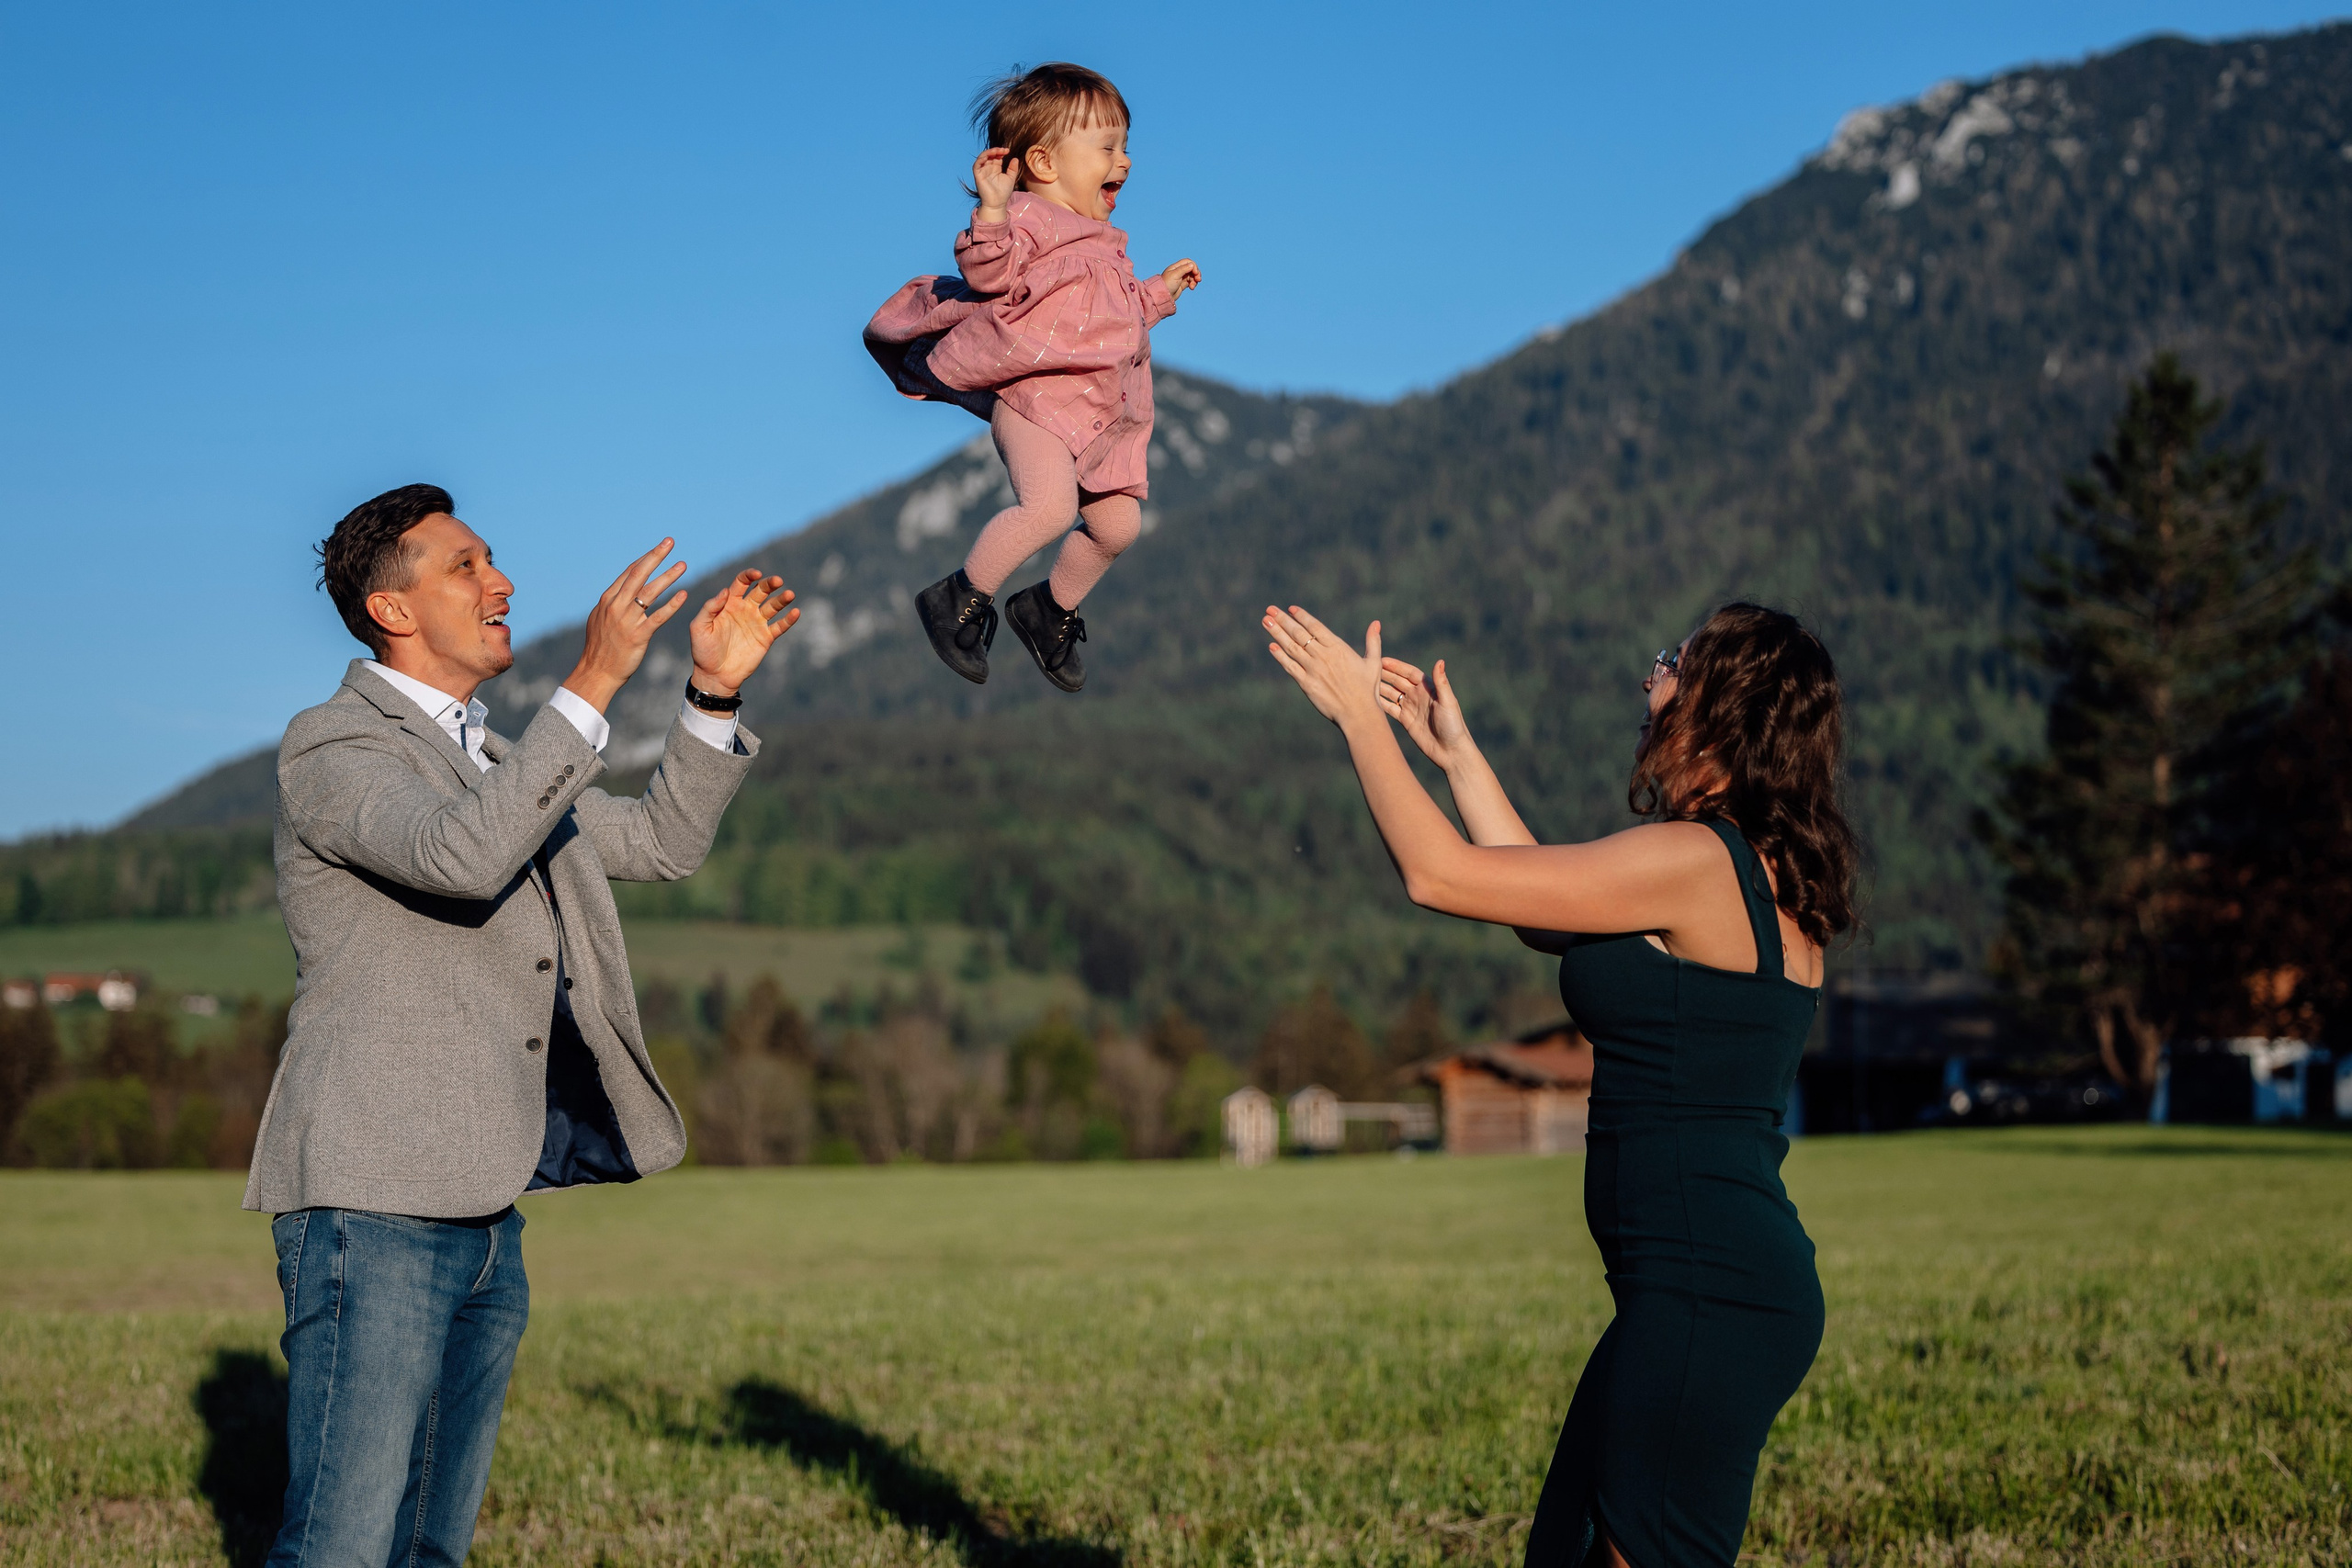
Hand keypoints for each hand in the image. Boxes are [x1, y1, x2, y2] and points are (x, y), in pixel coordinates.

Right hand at [564, 539, 692, 711]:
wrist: (596, 673)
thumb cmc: (600, 648)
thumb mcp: (600, 620)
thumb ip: (612, 604)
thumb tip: (620, 592)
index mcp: (608, 600)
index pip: (629, 573)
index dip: (646, 558)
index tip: (659, 547)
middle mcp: (616, 606)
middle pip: (638, 575)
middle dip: (655, 556)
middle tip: (670, 542)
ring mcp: (626, 620)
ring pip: (650, 592)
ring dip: (668, 576)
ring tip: (683, 565)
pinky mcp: (638, 636)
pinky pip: (658, 617)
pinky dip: (671, 605)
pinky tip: (684, 594)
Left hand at [689, 570, 799, 696]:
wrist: (715, 675)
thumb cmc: (703, 650)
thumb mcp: (699, 627)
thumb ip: (710, 608)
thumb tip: (725, 591)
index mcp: (729, 603)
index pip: (742, 583)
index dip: (749, 575)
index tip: (757, 574)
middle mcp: (745, 610)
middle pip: (761, 590)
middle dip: (770, 584)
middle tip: (778, 581)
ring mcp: (757, 623)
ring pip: (773, 606)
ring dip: (782, 599)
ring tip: (789, 594)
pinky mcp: (766, 638)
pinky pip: (780, 626)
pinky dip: (789, 619)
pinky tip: (795, 612)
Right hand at [973, 147, 1019, 220]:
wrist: (997, 203)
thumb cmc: (1003, 192)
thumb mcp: (1011, 178)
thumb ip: (1013, 169)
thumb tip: (1015, 158)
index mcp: (995, 168)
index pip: (996, 156)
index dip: (1001, 151)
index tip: (1008, 151)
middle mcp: (988, 168)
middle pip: (990, 155)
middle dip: (996, 150)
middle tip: (1004, 150)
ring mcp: (982, 171)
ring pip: (983, 157)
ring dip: (989, 152)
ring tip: (997, 151)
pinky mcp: (978, 175)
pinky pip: (977, 164)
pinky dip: (981, 158)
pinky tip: (988, 156)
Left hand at [1161, 258, 1201, 295]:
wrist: (1163, 296)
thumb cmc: (1167, 284)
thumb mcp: (1175, 275)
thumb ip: (1184, 269)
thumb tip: (1192, 265)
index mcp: (1176, 267)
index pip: (1187, 262)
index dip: (1193, 266)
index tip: (1195, 273)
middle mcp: (1178, 271)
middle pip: (1191, 268)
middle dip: (1196, 273)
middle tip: (1198, 279)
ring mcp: (1181, 278)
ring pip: (1192, 276)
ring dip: (1195, 280)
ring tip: (1192, 286)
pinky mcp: (1182, 284)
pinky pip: (1190, 282)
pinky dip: (1193, 284)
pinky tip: (1191, 288)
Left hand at [1263, 606, 1383, 728]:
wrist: (1359, 713)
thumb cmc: (1368, 689)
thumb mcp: (1374, 663)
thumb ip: (1373, 641)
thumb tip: (1376, 623)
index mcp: (1338, 648)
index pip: (1315, 627)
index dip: (1302, 616)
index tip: (1291, 609)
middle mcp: (1323, 656)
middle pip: (1299, 633)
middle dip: (1283, 620)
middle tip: (1270, 609)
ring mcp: (1313, 670)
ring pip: (1291, 647)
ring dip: (1277, 634)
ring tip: (1266, 622)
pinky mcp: (1306, 684)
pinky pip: (1290, 667)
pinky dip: (1280, 656)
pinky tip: (1271, 647)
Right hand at [1379, 656, 1473, 768]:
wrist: (1450, 751)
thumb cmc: (1453, 725)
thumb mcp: (1448, 702)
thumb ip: (1441, 682)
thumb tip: (1440, 660)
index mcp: (1428, 688)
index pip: (1409, 673)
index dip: (1396, 666)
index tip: (1381, 660)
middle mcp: (1418, 696)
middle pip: (1398, 681)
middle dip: (1385, 674)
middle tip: (1368, 667)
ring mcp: (1411, 708)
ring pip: (1392, 694)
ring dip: (1380, 687)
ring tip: (1364, 682)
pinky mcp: (1405, 720)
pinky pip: (1390, 709)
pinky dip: (1380, 703)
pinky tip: (1369, 699)